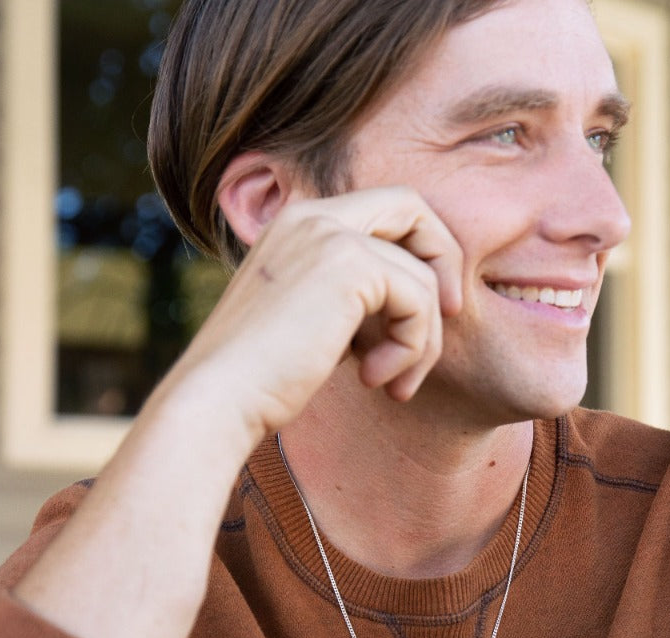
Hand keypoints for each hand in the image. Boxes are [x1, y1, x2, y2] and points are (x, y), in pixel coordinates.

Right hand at [161, 187, 463, 446]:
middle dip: (443, 266)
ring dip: (422, 340)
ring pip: (423, 274)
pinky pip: (420, 299)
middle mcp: (311, 215)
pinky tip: (372, 380)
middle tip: (450, 321)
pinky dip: (411, 348)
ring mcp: (328, 234)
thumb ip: (354, 302)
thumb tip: (413, 307)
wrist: (219, 398)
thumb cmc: (260, 381)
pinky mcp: (348, 264)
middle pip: (414, 208)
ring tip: (391, 384)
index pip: (385, 208)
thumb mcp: (311, 326)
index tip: (430, 310)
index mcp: (296, 224)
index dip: (420, 252)